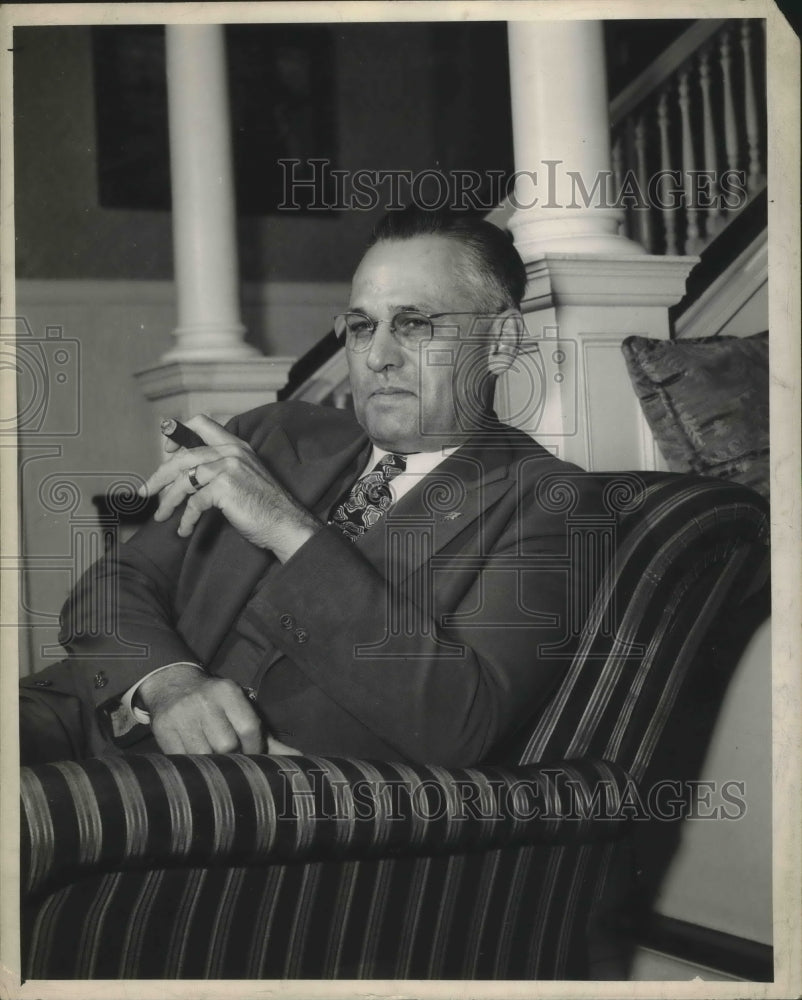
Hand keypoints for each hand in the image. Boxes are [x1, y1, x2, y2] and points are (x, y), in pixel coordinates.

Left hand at [139, 414, 319, 560]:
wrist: (285, 523)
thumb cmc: (264, 505)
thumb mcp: (244, 475)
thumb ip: (222, 466)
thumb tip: (187, 473)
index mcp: (235, 445)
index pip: (200, 423)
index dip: (178, 434)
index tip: (166, 452)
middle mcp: (231, 452)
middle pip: (183, 456)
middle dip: (159, 476)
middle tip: (145, 492)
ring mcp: (228, 468)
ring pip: (184, 480)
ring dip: (168, 501)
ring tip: (161, 516)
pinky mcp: (225, 488)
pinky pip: (194, 502)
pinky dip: (186, 519)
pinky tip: (184, 529)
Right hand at [139, 663, 263, 753]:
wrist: (173, 685)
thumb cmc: (216, 704)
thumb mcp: (239, 710)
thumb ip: (267, 737)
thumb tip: (297, 758)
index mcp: (228, 692)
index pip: (249, 728)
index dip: (255, 749)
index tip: (253, 757)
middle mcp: (205, 701)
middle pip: (226, 745)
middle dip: (233, 759)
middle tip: (232, 761)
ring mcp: (181, 715)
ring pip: (203, 755)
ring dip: (212, 765)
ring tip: (215, 762)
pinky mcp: (163, 728)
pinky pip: (182, 758)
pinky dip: (193, 765)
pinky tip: (197, 761)